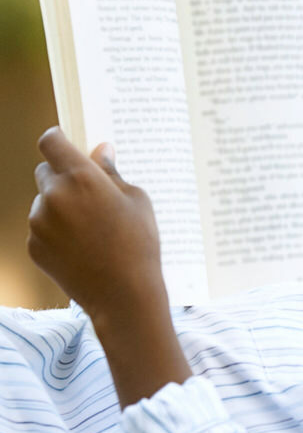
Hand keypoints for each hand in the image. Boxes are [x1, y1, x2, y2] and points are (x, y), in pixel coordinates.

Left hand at [28, 127, 165, 320]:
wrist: (123, 294)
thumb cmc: (139, 243)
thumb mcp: (137, 201)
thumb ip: (112, 173)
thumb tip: (100, 152)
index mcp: (81, 178)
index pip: (51, 142)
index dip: (56, 138)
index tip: (63, 140)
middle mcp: (53, 196)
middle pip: (45, 171)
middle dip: (62, 176)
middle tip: (88, 194)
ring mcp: (39, 222)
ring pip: (43, 202)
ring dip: (60, 206)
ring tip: (91, 229)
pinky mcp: (33, 246)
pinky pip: (41, 228)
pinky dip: (56, 231)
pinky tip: (81, 247)